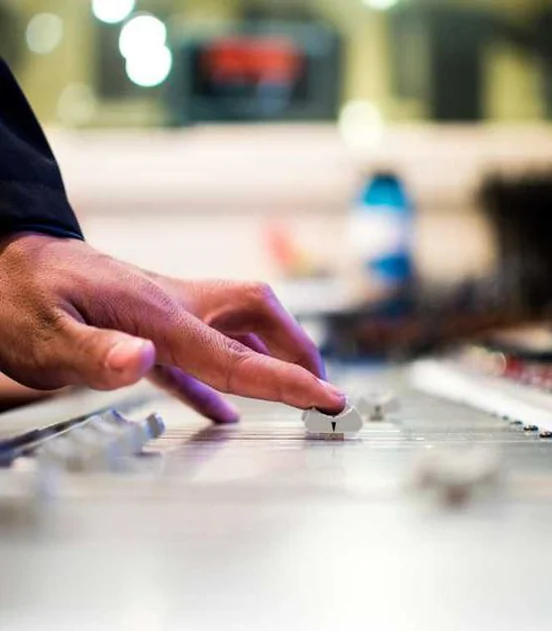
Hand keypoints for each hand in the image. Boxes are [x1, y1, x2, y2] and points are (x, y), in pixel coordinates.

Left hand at [0, 233, 345, 421]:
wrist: (3, 260)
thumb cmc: (17, 295)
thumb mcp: (42, 332)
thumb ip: (93, 352)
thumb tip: (145, 360)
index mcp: (156, 311)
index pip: (234, 353)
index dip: (285, 379)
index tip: (325, 397)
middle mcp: (172, 305)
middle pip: (257, 314)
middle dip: (295, 348)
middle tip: (319, 384)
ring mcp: (164, 312)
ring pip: (237, 326)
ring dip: (270, 354)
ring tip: (290, 387)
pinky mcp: (148, 326)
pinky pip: (199, 353)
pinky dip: (220, 380)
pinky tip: (222, 408)